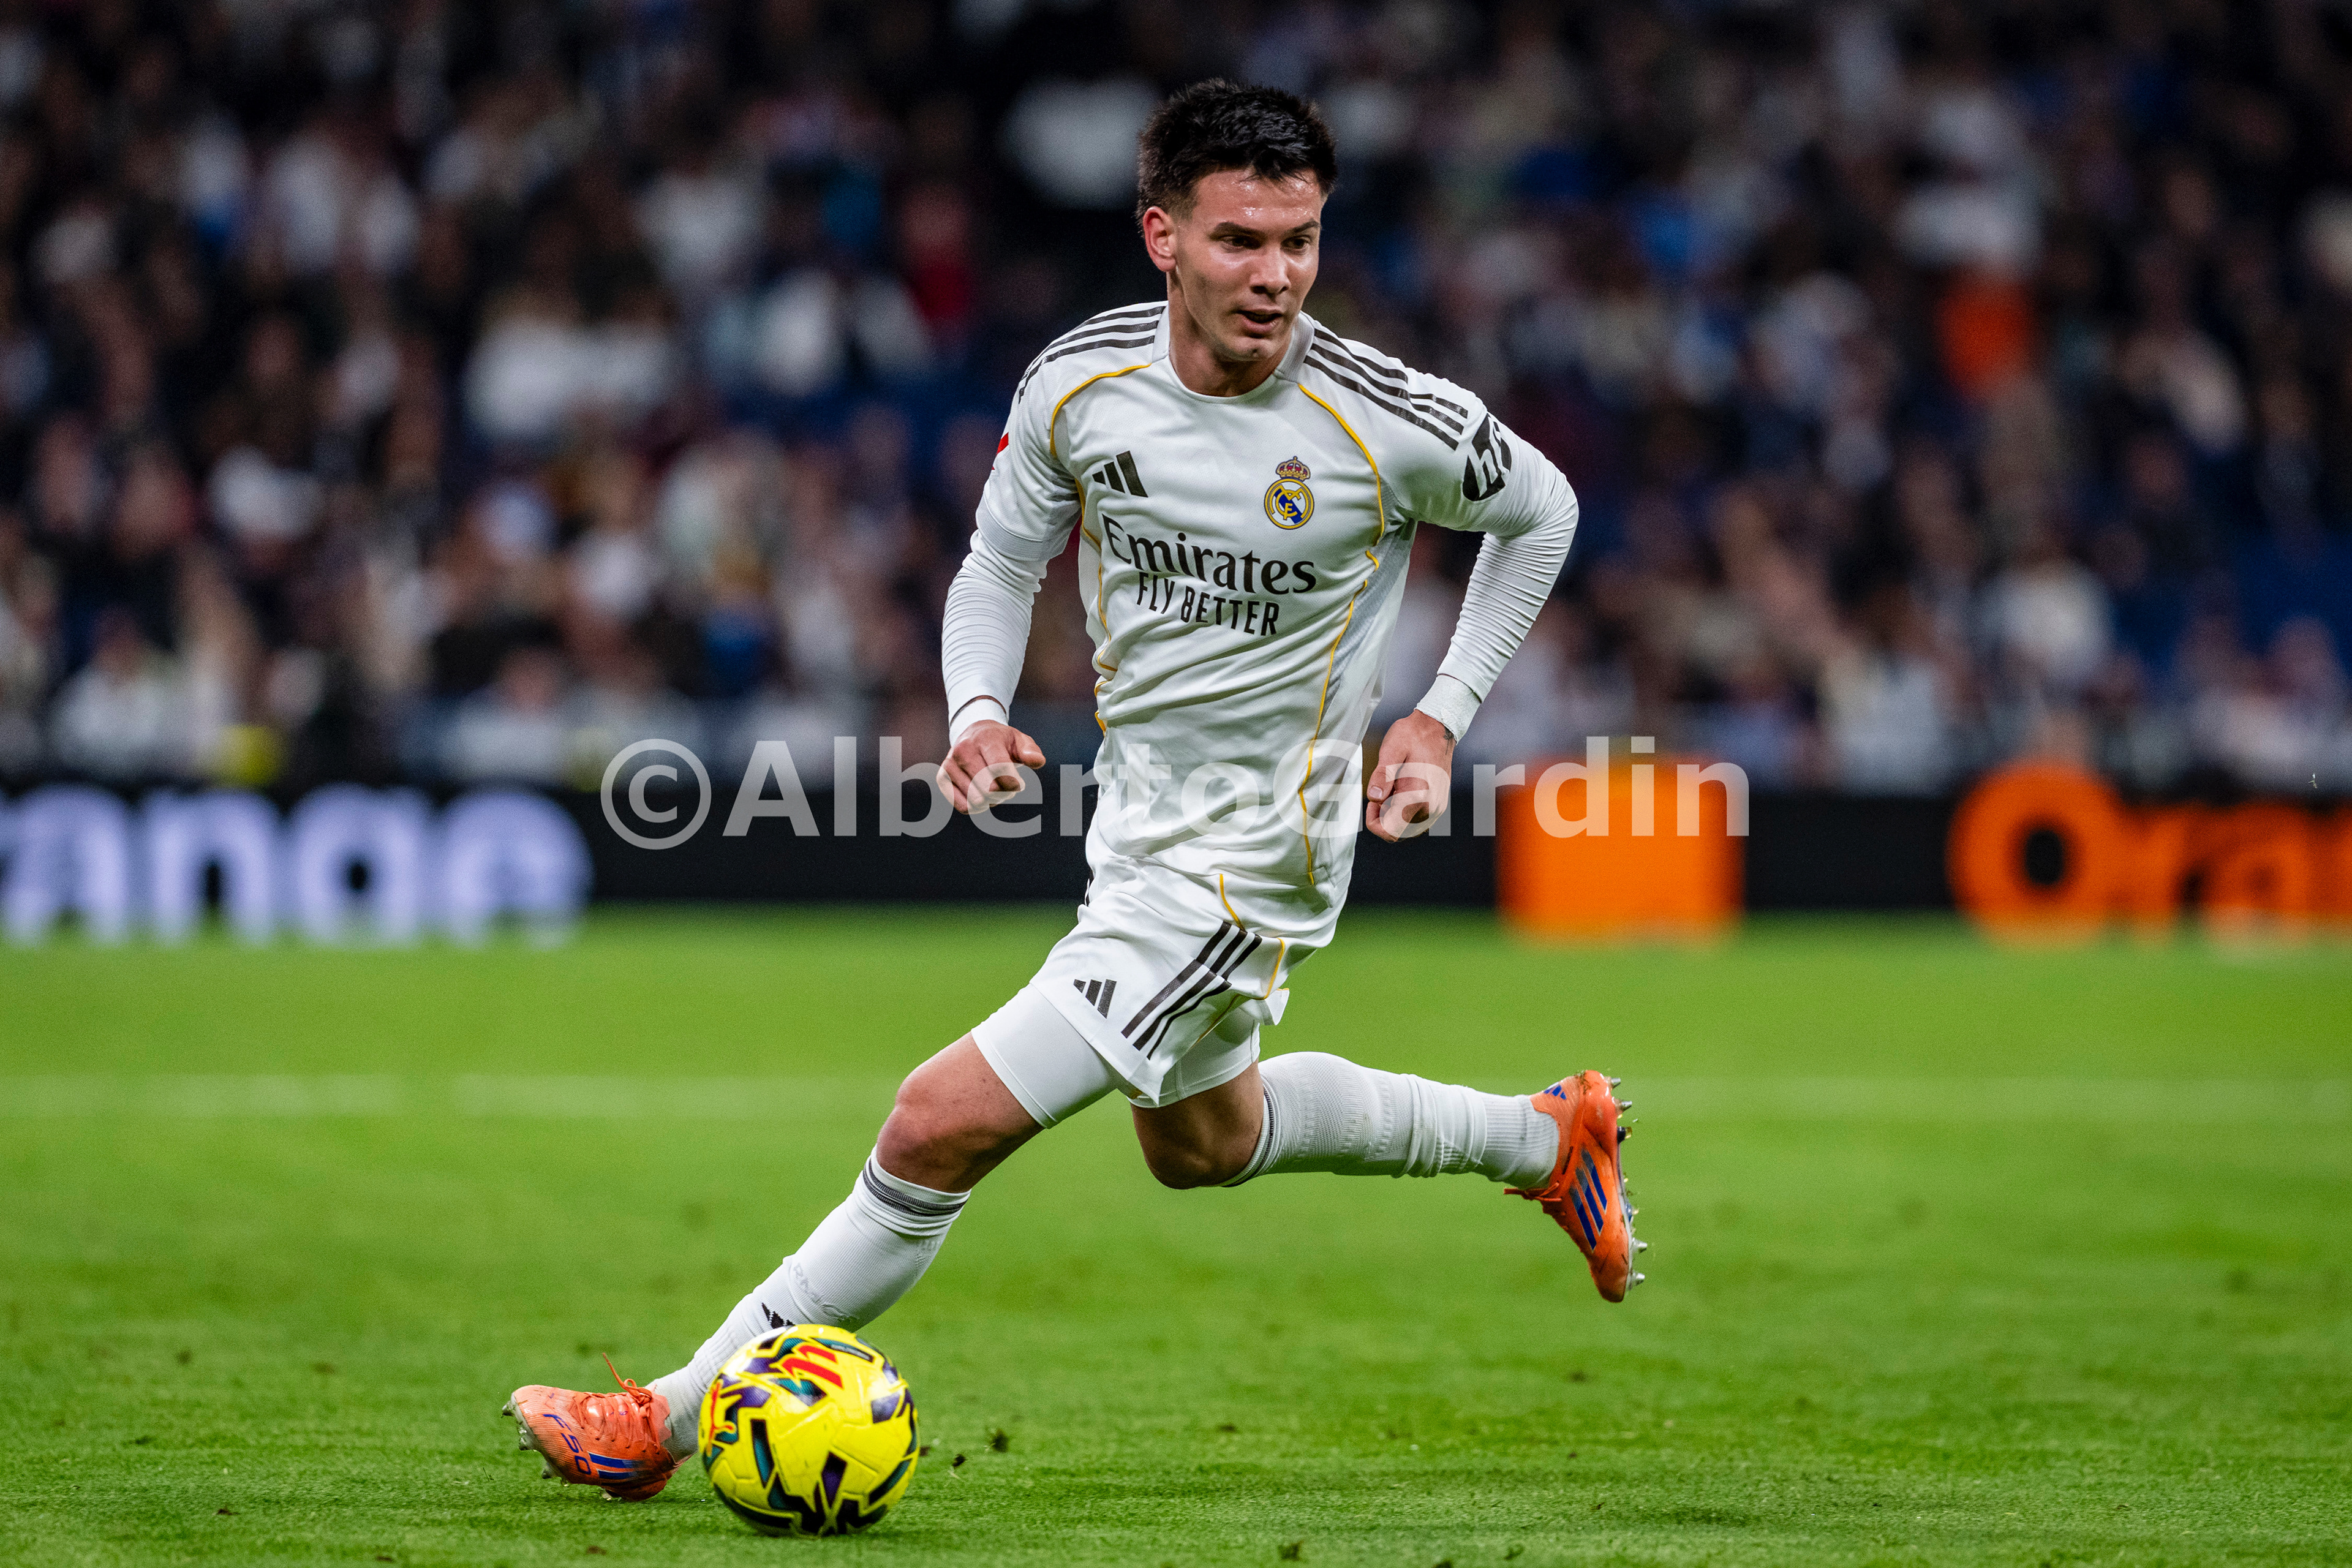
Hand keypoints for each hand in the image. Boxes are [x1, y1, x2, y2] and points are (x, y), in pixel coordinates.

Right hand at [937, 719, 1045, 813]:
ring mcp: (950, 765)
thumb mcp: (1019, 740)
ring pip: (977, 800)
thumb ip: (1031, 751)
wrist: (973, 734)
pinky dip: (977, 807)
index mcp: (985, 739)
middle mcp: (963, 750)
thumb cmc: (1001, 741)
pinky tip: (981, 795)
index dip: (1015, 784)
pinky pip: (963, 806)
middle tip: (1006, 786)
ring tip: (993, 788)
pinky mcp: (942, 779)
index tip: (1019, 784)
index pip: (1001, 770)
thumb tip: (1038, 761)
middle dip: (1005, 793)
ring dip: (991, 801)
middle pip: (990, 789)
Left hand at [1365, 711, 1453, 841]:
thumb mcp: (1391, 750)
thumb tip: (1374, 797)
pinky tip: (1402, 789)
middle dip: (1383, 817)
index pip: (1390, 832)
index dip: (1374, 822)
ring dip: (1394, 814)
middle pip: (1398, 833)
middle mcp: (1431, 808)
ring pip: (1408, 828)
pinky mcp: (1438, 803)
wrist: (1438, 727)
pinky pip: (1417, 819)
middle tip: (1382, 791)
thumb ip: (1382, 776)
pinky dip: (1404, 811)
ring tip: (1393, 788)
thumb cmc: (1414, 736)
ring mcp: (1437, 807)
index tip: (1373, 801)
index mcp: (1418, 797)